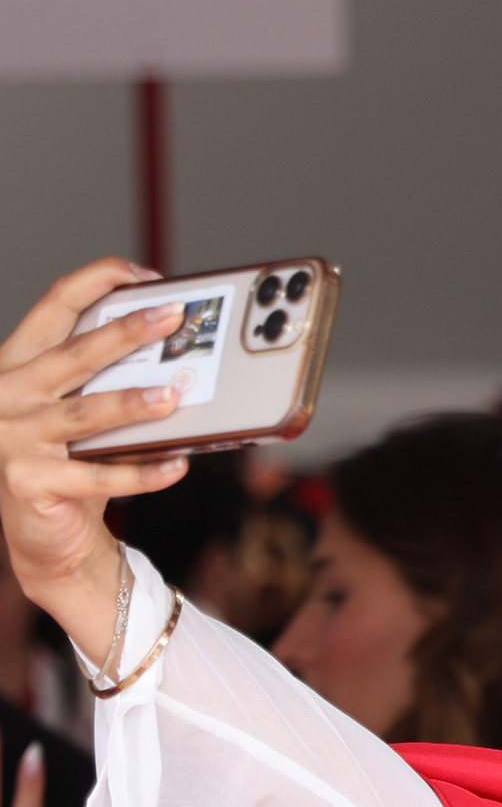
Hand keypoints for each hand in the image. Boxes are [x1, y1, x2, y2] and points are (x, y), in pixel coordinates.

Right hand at [0, 259, 193, 653]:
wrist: (45, 530)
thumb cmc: (72, 459)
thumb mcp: (86, 410)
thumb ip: (113, 382)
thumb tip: (181, 360)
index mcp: (20, 362)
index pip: (54, 306)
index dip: (96, 282)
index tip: (143, 276)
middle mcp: (9, 393)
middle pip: (73, 354)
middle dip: (124, 332)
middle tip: (172, 316)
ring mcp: (13, 437)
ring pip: (83, 414)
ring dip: (131, 403)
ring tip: (173, 395)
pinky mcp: (29, 480)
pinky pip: (97, 476)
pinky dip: (142, 473)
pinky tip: (177, 465)